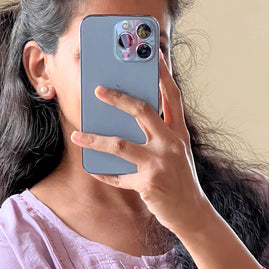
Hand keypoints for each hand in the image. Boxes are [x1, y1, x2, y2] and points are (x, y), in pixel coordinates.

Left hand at [71, 53, 210, 236]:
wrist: (191, 213)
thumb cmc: (180, 181)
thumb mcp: (176, 153)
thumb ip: (159, 135)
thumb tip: (127, 118)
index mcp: (179, 133)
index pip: (172, 97)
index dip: (163, 74)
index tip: (153, 54)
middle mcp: (171, 143)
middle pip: (142, 111)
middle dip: (118, 98)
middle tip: (97, 90)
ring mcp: (160, 163)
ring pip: (119, 145)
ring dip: (94, 140)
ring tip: (76, 136)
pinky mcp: (148, 183)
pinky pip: (118, 176)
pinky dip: (103, 174)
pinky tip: (92, 169)